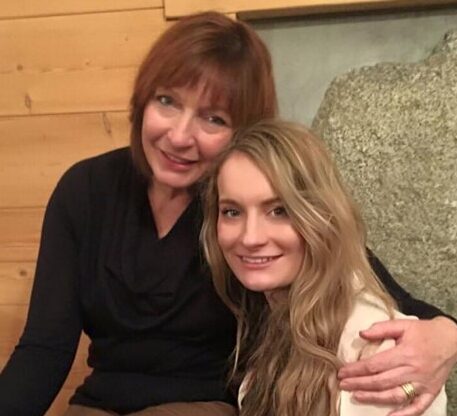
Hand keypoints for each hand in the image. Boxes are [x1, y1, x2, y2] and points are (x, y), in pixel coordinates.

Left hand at [338, 317, 456, 415]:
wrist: (451, 339)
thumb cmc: (424, 331)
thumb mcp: (402, 324)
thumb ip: (381, 328)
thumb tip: (362, 333)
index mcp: (405, 354)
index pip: (375, 365)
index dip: (356, 370)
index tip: (342, 371)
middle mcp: (413, 371)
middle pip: (381, 381)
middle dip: (359, 384)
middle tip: (343, 384)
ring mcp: (423, 384)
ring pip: (395, 395)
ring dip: (374, 398)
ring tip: (357, 396)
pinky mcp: (431, 392)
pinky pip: (418, 408)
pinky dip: (404, 415)